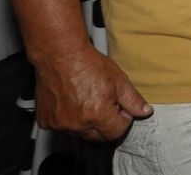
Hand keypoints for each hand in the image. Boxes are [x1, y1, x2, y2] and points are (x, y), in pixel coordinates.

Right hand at [32, 46, 151, 141]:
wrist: (60, 55)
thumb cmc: (87, 64)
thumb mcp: (119, 80)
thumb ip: (133, 100)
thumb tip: (144, 112)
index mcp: (97, 115)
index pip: (116, 132)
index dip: (122, 119)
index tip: (120, 108)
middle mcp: (77, 123)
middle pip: (98, 136)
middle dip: (106, 124)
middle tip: (105, 103)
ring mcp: (59, 124)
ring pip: (80, 133)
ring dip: (87, 122)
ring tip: (87, 100)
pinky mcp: (46, 120)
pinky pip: (62, 127)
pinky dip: (69, 119)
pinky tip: (72, 102)